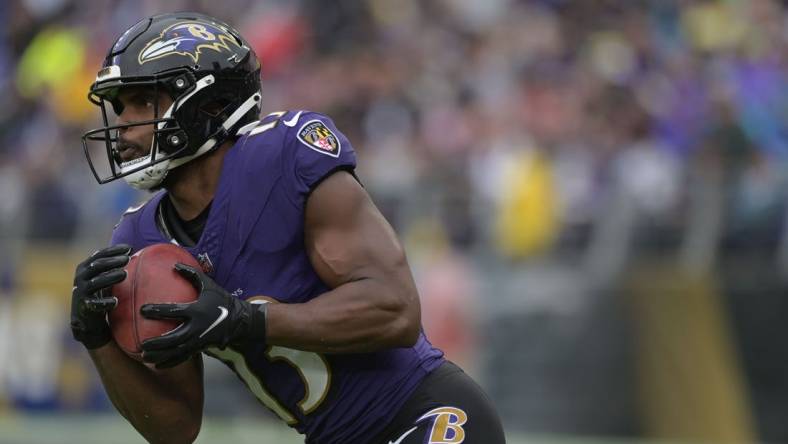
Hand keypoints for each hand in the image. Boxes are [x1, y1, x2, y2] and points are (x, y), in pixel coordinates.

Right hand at [71, 244, 130, 348]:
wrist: (86, 317)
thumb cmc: (98, 292)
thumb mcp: (101, 275)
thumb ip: (110, 265)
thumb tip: (130, 250)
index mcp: (85, 267)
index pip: (99, 255)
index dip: (113, 250)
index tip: (129, 247)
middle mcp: (80, 278)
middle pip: (97, 266)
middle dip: (113, 261)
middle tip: (127, 259)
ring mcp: (81, 292)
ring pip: (96, 283)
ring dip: (110, 277)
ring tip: (124, 274)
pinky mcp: (84, 307)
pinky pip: (95, 304)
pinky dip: (105, 303)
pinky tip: (116, 301)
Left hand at [140, 263, 266, 368]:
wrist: (240, 320)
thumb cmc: (221, 300)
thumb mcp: (208, 285)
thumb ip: (191, 274)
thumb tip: (174, 264)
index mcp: (197, 310)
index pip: (173, 311)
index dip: (157, 311)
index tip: (142, 310)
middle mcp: (197, 327)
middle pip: (173, 338)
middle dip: (156, 342)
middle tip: (141, 343)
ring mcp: (199, 340)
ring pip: (176, 351)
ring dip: (160, 355)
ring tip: (144, 356)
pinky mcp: (200, 348)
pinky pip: (183, 358)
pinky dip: (169, 362)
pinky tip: (157, 365)